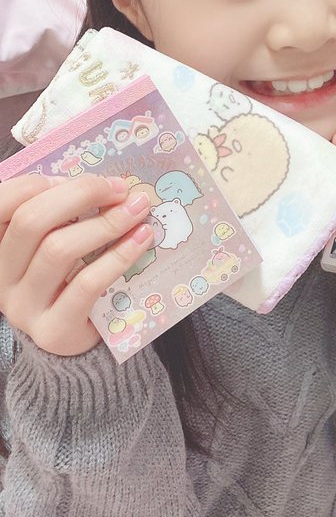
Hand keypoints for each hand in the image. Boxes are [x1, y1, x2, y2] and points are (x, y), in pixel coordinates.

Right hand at [0, 174, 153, 356]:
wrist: (76, 338)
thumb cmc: (70, 277)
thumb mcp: (57, 241)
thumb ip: (64, 214)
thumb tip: (103, 184)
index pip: (2, 204)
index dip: (39, 183)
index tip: (78, 178)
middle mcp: (2, 277)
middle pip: (31, 222)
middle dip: (81, 194)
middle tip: (120, 189)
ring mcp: (23, 307)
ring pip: (58, 250)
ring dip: (105, 223)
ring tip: (138, 210)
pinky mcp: (53, 331)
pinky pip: (86, 284)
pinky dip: (118, 256)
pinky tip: (141, 238)